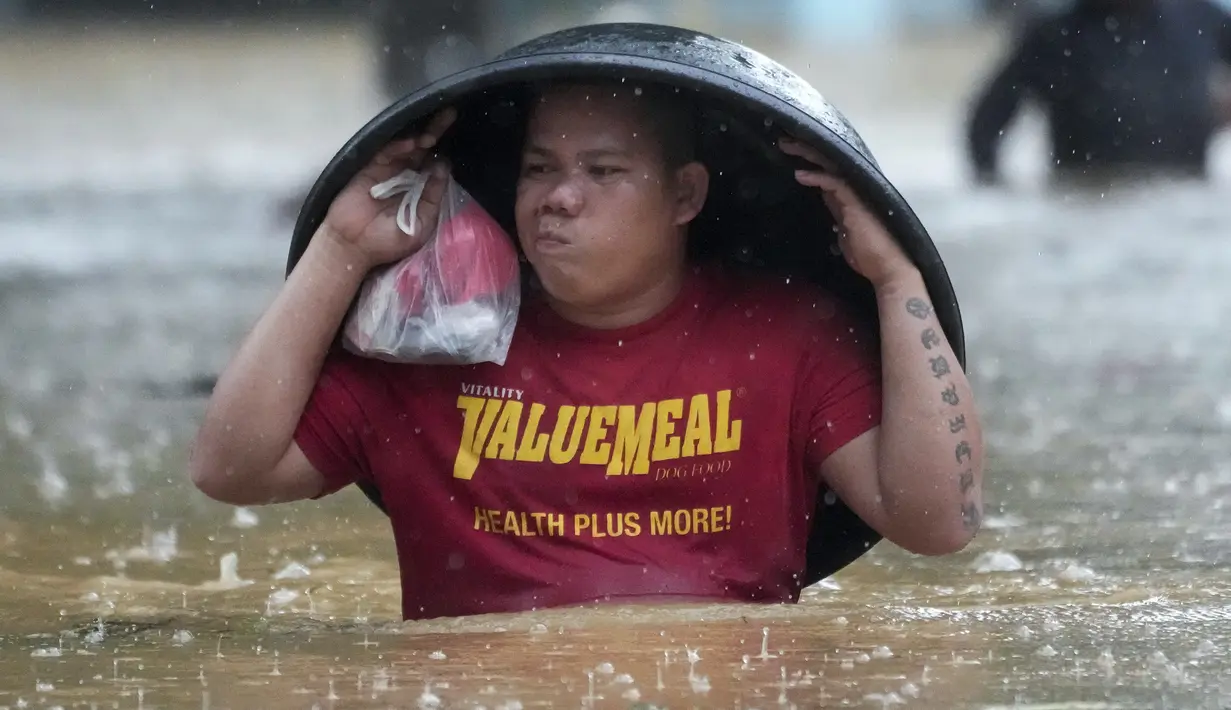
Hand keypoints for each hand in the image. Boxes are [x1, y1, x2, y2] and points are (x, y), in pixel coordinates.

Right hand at [321, 107, 457, 269]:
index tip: (460, 134)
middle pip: (424, 147)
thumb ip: (433, 196)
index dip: (445, 150)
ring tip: (431, 135)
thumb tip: (443, 166)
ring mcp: (387, 170)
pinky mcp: (369, 168)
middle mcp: (405, 174)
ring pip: (407, 147)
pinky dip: (398, 146)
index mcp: (420, 187)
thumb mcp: (421, 223)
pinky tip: (411, 144)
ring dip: (420, 138)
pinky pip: (386, 153)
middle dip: (437, 130)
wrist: (355, 247)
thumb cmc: (388, 241)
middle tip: (450, 113)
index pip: (435, 163)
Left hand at [778, 135, 917, 288]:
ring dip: (807, 154)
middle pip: (828, 162)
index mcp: (850, 196)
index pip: (828, 171)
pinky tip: (800, 174)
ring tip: (787, 146)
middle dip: (805, 150)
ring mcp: (857, 194)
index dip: (810, 161)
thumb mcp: (845, 230)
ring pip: (830, 165)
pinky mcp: (856, 203)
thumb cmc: (869, 254)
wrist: (888, 269)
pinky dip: (817, 177)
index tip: (789, 154)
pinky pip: (834, 183)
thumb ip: (836, 212)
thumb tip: (826, 200)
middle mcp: (854, 189)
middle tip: (783, 140)